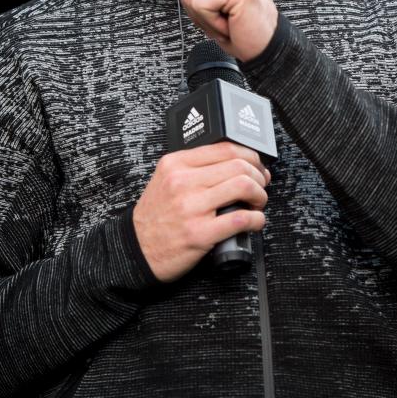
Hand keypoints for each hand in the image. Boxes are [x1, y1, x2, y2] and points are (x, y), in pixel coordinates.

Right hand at [132, 142, 270, 281]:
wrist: (136, 249)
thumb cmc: (155, 216)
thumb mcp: (166, 180)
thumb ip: (193, 167)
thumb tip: (234, 163)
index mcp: (176, 164)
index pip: (225, 148)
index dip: (250, 156)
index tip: (256, 166)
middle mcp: (182, 182)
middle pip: (238, 166)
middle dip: (258, 176)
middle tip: (260, 186)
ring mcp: (191, 207)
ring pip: (243, 186)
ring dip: (260, 196)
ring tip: (257, 203)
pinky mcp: (199, 233)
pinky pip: (240, 219)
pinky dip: (256, 219)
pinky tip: (255, 222)